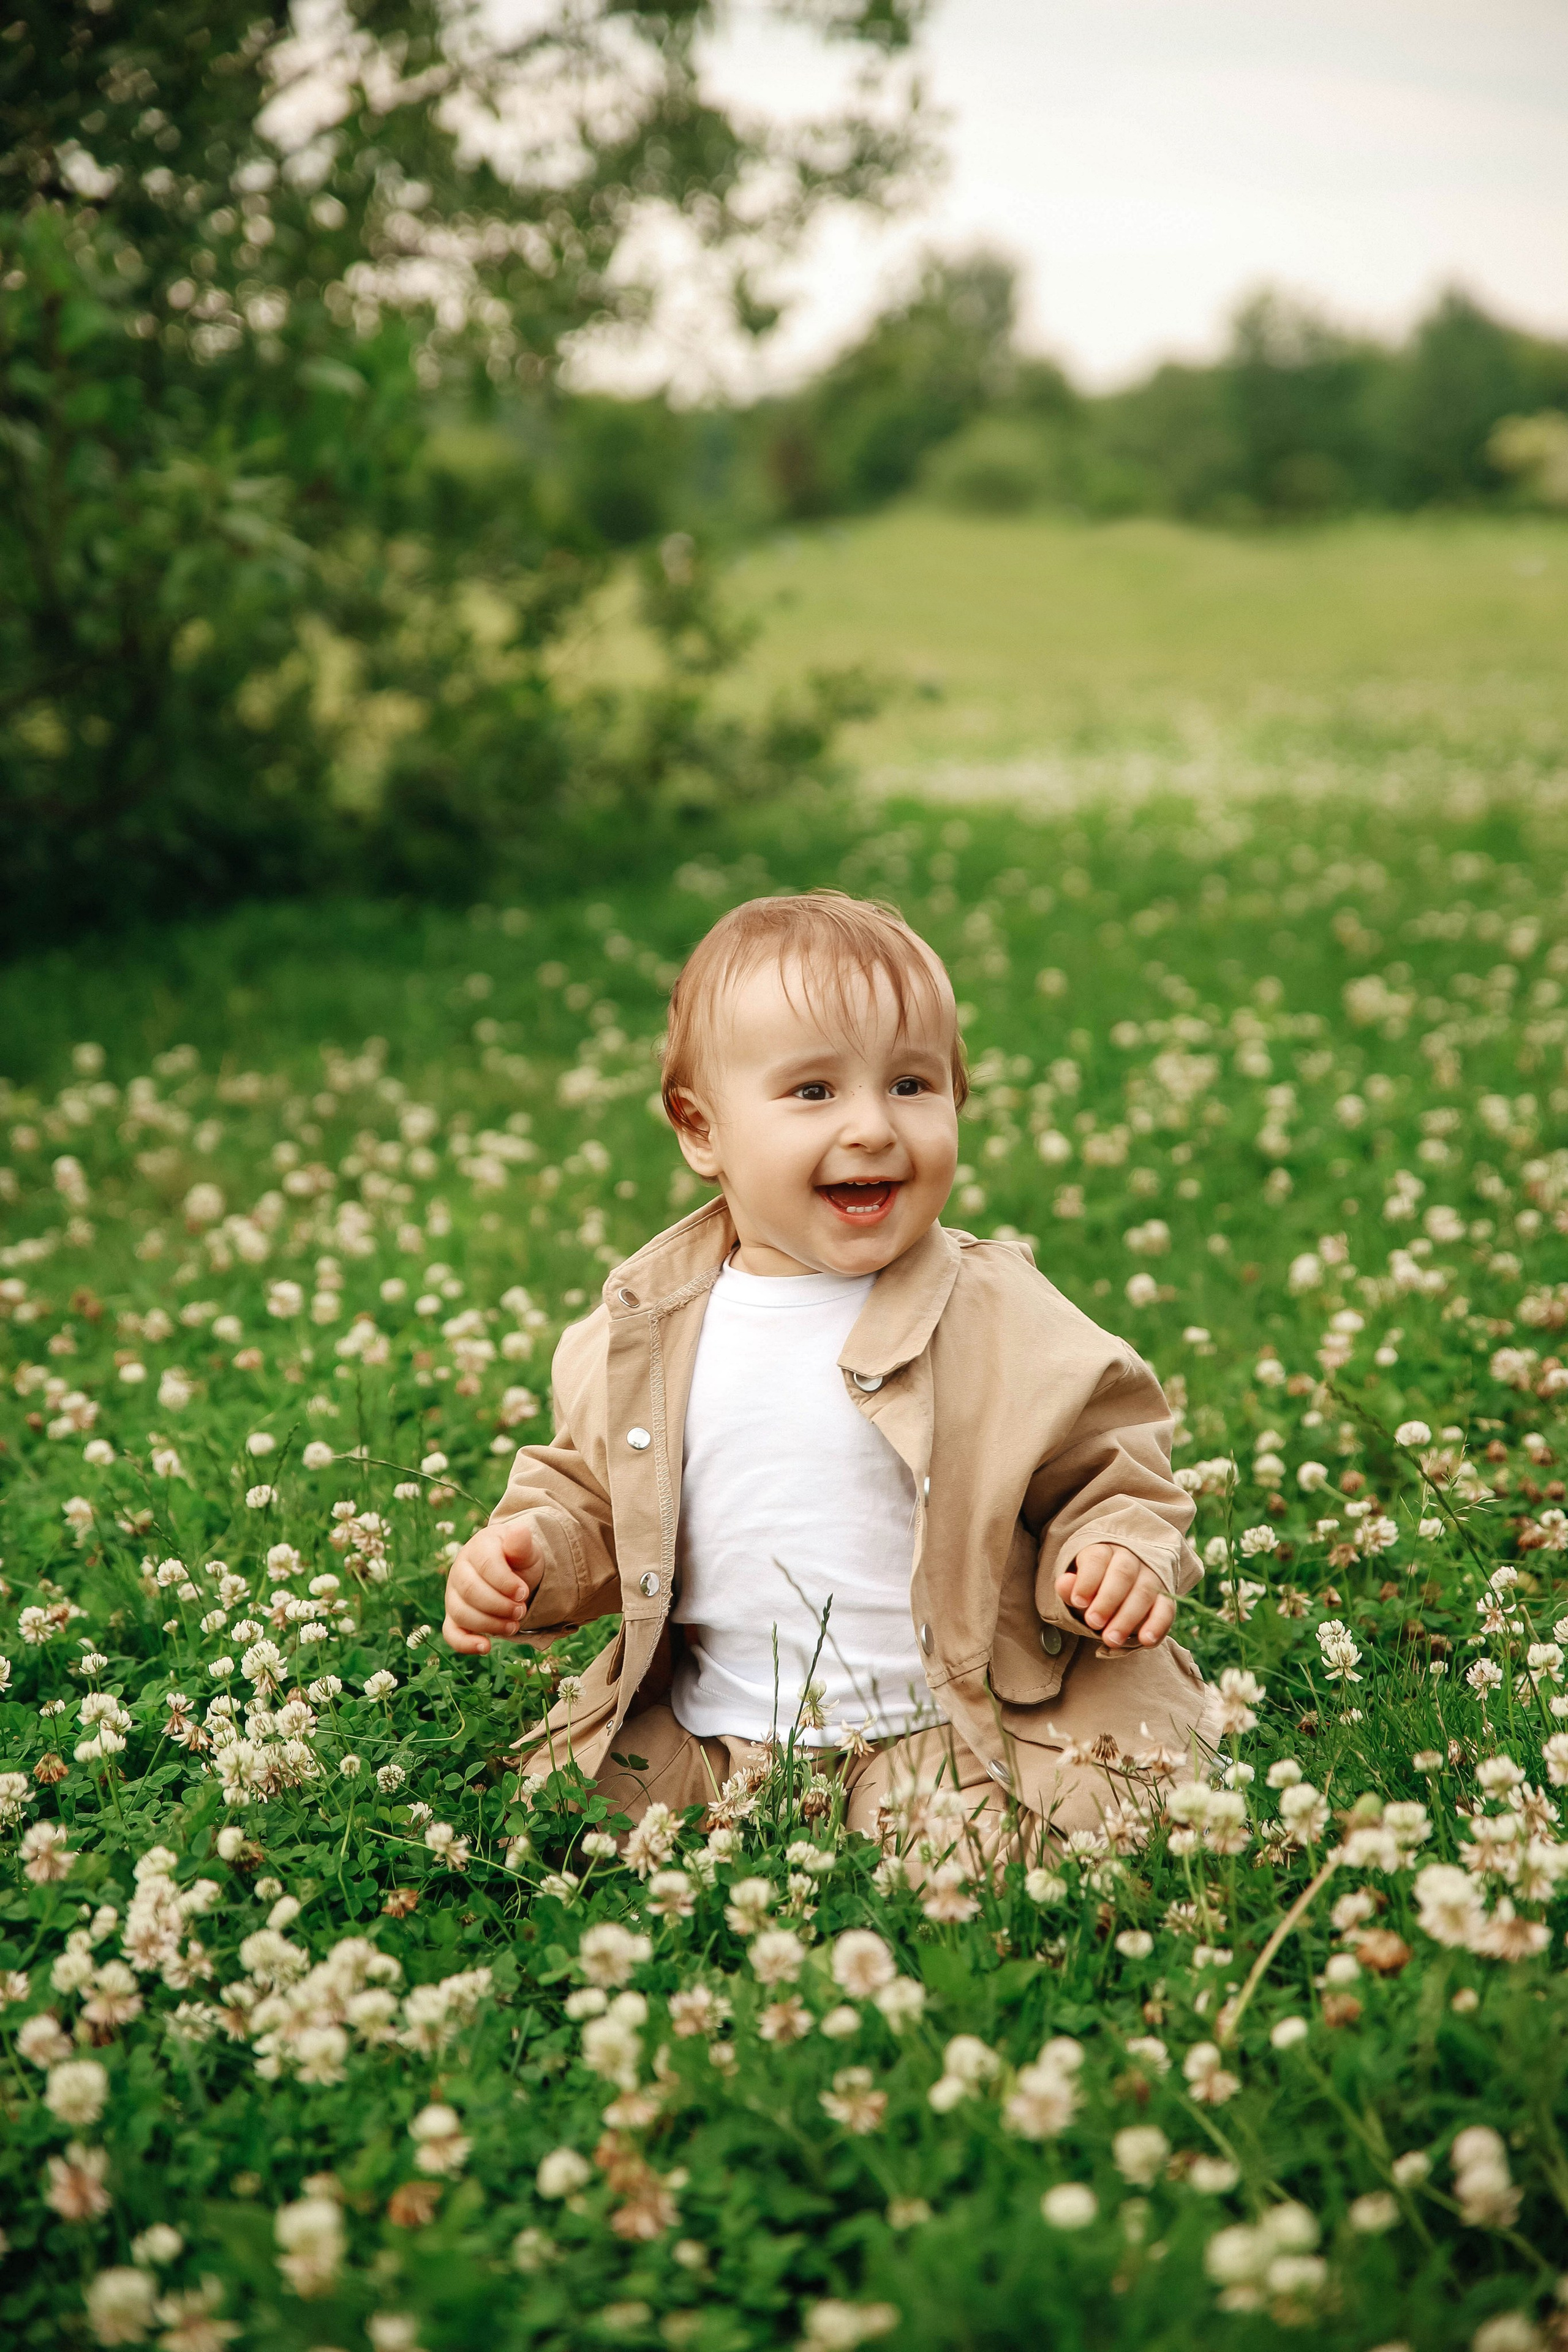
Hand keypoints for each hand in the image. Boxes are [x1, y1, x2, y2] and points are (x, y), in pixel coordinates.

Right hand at [442, 1515, 536, 1654]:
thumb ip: (521, 1543)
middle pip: (471, 1591)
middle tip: (521, 1611)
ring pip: (461, 1613)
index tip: (524, 1593)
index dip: (505, 1582)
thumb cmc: (517, 1560)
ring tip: (514, 1626)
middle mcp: (460, 1570)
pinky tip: (486, 1647)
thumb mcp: (525, 1550)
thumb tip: (519, 1532)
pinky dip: (466, 1644)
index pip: (485, 1565)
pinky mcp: (454, 1616)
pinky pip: (451, 1633)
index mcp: (478, 1548)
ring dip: (490, 1624)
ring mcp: (453, 1594)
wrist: (512, 1572)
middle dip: (499, 1605)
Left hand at [1055, 1543, 1174, 1648]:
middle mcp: (1131, 1558)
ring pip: (1144, 1592)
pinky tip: (1145, 1641)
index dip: (1087, 1580)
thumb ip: (1070, 1587)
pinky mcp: (1166, 1596)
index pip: (1097, 1559)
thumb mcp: (1079, 1585)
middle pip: (1122, 1574)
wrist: (1122, 1585)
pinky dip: (1157, 1625)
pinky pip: (1166, 1608)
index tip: (1077, 1601)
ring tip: (1112, 1640)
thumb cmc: (1095, 1588)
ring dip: (1128, 1618)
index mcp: (1104, 1551)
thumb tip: (1063, 1583)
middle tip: (1093, 1623)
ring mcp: (1151, 1575)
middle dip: (1107, 1601)